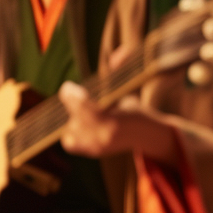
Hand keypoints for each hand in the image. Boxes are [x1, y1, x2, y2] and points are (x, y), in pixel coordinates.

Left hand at [58, 82, 176, 163]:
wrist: (145, 135)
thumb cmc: (133, 110)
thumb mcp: (125, 95)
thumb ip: (113, 84)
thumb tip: (113, 60)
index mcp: (114, 120)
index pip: (83, 107)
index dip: (71, 96)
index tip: (67, 86)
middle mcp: (103, 136)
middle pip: (74, 118)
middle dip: (70, 103)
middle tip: (69, 91)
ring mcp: (97, 146)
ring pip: (71, 129)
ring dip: (72, 117)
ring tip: (80, 109)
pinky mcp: (93, 152)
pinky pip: (70, 143)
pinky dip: (69, 133)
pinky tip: (76, 123)